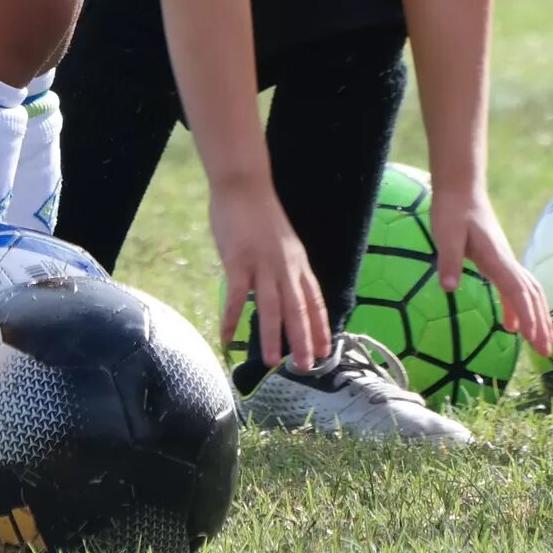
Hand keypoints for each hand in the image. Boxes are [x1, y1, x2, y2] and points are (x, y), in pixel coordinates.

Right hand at [209, 173, 329, 372]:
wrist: (244, 185)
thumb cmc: (261, 214)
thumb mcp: (284, 243)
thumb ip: (286, 268)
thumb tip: (285, 293)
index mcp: (298, 263)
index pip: (314, 301)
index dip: (320, 327)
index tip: (325, 352)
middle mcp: (285, 267)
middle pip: (298, 309)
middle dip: (302, 340)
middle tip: (306, 367)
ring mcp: (262, 264)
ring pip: (271, 306)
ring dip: (271, 335)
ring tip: (270, 361)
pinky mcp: (238, 261)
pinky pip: (237, 296)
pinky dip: (232, 319)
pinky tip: (227, 338)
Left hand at [443, 187, 552, 351]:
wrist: (461, 190)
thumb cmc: (452, 211)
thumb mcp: (446, 234)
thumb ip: (448, 260)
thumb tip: (449, 289)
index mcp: (497, 258)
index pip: (517, 292)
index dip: (527, 316)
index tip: (534, 340)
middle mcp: (506, 261)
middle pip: (531, 296)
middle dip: (541, 324)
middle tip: (547, 353)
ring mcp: (505, 261)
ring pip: (530, 293)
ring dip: (538, 318)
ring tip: (542, 345)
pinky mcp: (498, 261)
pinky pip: (516, 288)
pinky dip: (518, 308)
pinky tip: (511, 326)